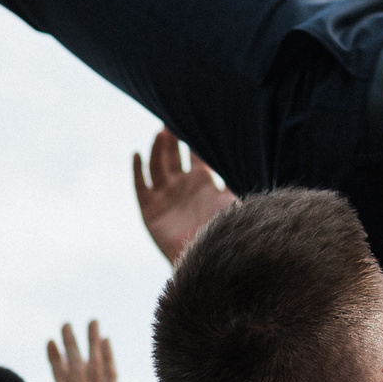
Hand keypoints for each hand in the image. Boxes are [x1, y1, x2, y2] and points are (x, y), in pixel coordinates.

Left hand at [49, 320, 137, 381]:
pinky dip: (107, 357)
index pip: (63, 381)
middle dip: (71, 346)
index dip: (55, 362)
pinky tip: (104, 339)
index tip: (48, 342)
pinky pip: (109, 375)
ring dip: (89, 343)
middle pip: (78, 368)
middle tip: (65, 324)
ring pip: (94, 365)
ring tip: (87, 320)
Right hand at [133, 128, 236, 265]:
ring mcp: (164, 197)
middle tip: (172, 121)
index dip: (191, 138)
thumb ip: (234, 180)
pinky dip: (137, 170)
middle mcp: (181, 186)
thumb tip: (245, 154)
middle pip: (172, 156)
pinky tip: (137, 155)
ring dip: (157, 150)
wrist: (206, 261)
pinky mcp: (149, 210)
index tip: (191, 120)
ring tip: (160, 134)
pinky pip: (140, 186)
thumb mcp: (231, 202)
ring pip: (156, 166)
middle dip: (171, 139)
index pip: (194, 154)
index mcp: (202, 182)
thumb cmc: (223, 232)